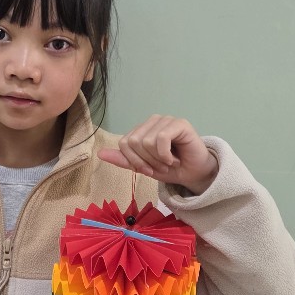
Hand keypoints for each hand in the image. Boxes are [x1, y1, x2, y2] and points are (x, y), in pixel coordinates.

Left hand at [100, 115, 217, 194]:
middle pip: (134, 142)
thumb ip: (124, 160)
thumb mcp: (143, 167)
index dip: (135, 161)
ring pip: (147, 141)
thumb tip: (100, 154)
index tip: (148, 170)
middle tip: (161, 166)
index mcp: (141, 130)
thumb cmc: (170, 169)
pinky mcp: (179, 123)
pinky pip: (162, 138)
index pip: (124, 143)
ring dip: (158, 160)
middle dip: (147, 161)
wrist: (194, 174)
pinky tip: (175, 158)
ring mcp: (166, 120)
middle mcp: (152, 122)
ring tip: (169, 162)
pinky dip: (166, 155)